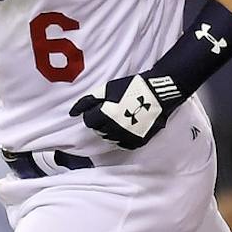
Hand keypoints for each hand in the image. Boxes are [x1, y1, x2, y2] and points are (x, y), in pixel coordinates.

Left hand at [68, 72, 182, 150]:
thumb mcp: (107, 89)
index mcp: (106, 115)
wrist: (159, 92)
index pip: (89, 121)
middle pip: (98, 131)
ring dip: (110, 130)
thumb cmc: (132, 87)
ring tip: (120, 118)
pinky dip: (122, 137)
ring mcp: (127, 137)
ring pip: (109, 139)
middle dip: (101, 122)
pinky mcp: (138, 141)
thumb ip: (88, 101)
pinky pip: (123, 144)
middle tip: (111, 112)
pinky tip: (127, 126)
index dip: (92, 114)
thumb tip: (72, 113)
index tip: (100, 108)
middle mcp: (115, 129)